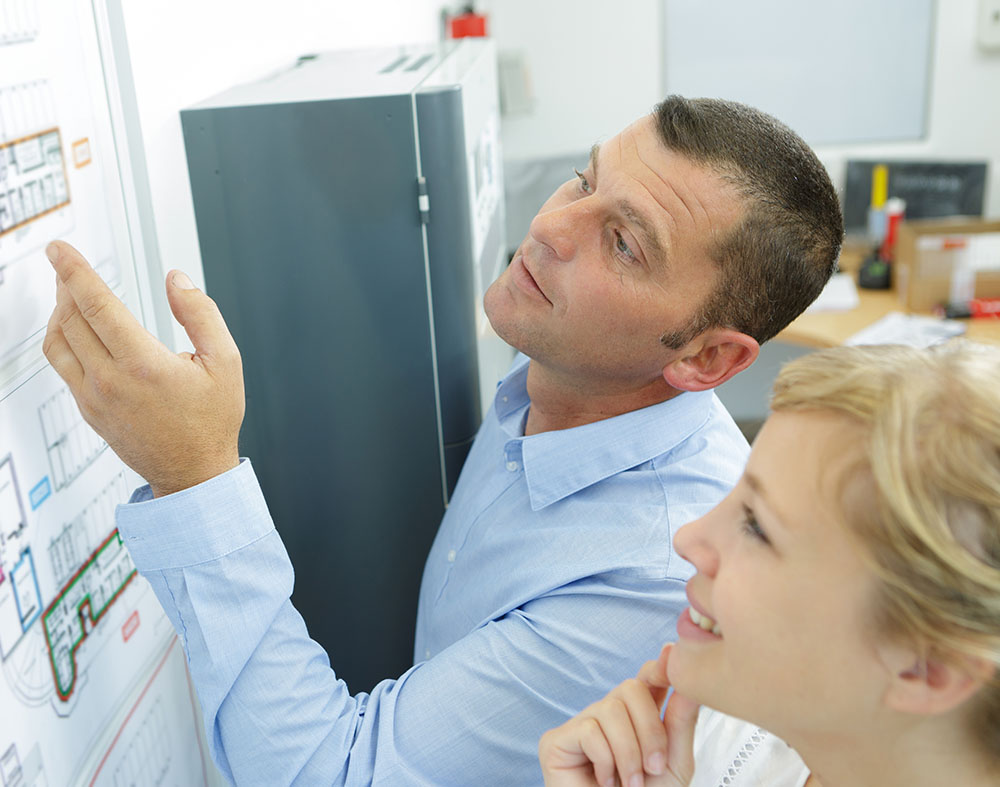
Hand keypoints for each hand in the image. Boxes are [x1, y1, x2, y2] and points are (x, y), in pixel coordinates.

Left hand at [42, 240, 243, 496]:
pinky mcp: (88, 410)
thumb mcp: (227, 362)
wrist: (193, 473)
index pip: (97, 305)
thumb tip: (177, 281)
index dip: (74, 271)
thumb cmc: (211, 422)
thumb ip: (201, 314)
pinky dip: (62, 338)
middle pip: (70, 318)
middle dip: (64, 284)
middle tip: (67, 264)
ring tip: (69, 293)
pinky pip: (61, 366)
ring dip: (58, 311)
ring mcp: (94, 398)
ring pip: (57, 342)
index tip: (60, 250)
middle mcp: (111, 381)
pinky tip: (75, 329)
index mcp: (144, 365)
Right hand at [539, 644, 698, 786]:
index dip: (658, 667)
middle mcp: (608, 715)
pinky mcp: (556, 742)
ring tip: (629, 783)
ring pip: (610, 708)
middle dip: (650, 729)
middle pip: (630, 687)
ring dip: (629, 752)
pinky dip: (605, 760)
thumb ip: (681, 718)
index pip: (646, 678)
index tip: (670, 658)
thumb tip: (686, 672)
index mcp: (638, 718)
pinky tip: (604, 779)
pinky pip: (589, 729)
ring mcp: (581, 726)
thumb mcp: (675, 762)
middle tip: (653, 767)